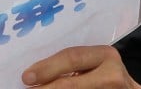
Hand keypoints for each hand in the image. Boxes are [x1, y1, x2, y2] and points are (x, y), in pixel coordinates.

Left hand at [22, 45, 140, 86]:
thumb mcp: (94, 63)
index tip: (27, 77)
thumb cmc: (106, 73)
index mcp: (105, 55)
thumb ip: (73, 63)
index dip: (47, 67)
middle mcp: (113, 73)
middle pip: (72, 83)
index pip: (72, 57)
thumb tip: (35, 72)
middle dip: (48, 88)